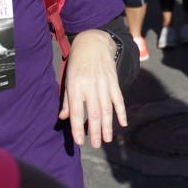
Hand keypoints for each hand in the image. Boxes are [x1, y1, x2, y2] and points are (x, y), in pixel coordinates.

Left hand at [59, 30, 127, 147]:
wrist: (93, 42)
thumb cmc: (77, 62)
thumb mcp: (68, 79)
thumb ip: (67, 99)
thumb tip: (63, 117)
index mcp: (76, 85)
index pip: (77, 111)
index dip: (78, 127)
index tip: (79, 142)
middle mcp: (90, 85)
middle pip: (94, 113)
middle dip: (95, 131)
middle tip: (96, 145)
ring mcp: (104, 83)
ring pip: (107, 108)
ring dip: (108, 125)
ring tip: (107, 139)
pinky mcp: (114, 80)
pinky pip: (119, 98)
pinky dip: (121, 111)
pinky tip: (123, 123)